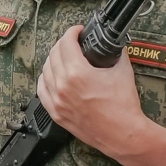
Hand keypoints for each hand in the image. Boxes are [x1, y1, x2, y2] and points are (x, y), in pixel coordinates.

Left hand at [36, 25, 159, 162]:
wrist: (123, 134)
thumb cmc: (123, 107)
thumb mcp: (123, 71)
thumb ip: (116, 53)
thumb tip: (114, 43)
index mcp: (77, 73)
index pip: (66, 43)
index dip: (72, 32)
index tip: (78, 31)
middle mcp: (62, 86)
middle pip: (53, 54)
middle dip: (64, 44)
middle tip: (73, 43)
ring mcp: (57, 101)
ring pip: (45, 71)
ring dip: (53, 60)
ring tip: (64, 58)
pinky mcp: (56, 113)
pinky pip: (41, 90)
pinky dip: (45, 79)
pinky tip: (53, 76)